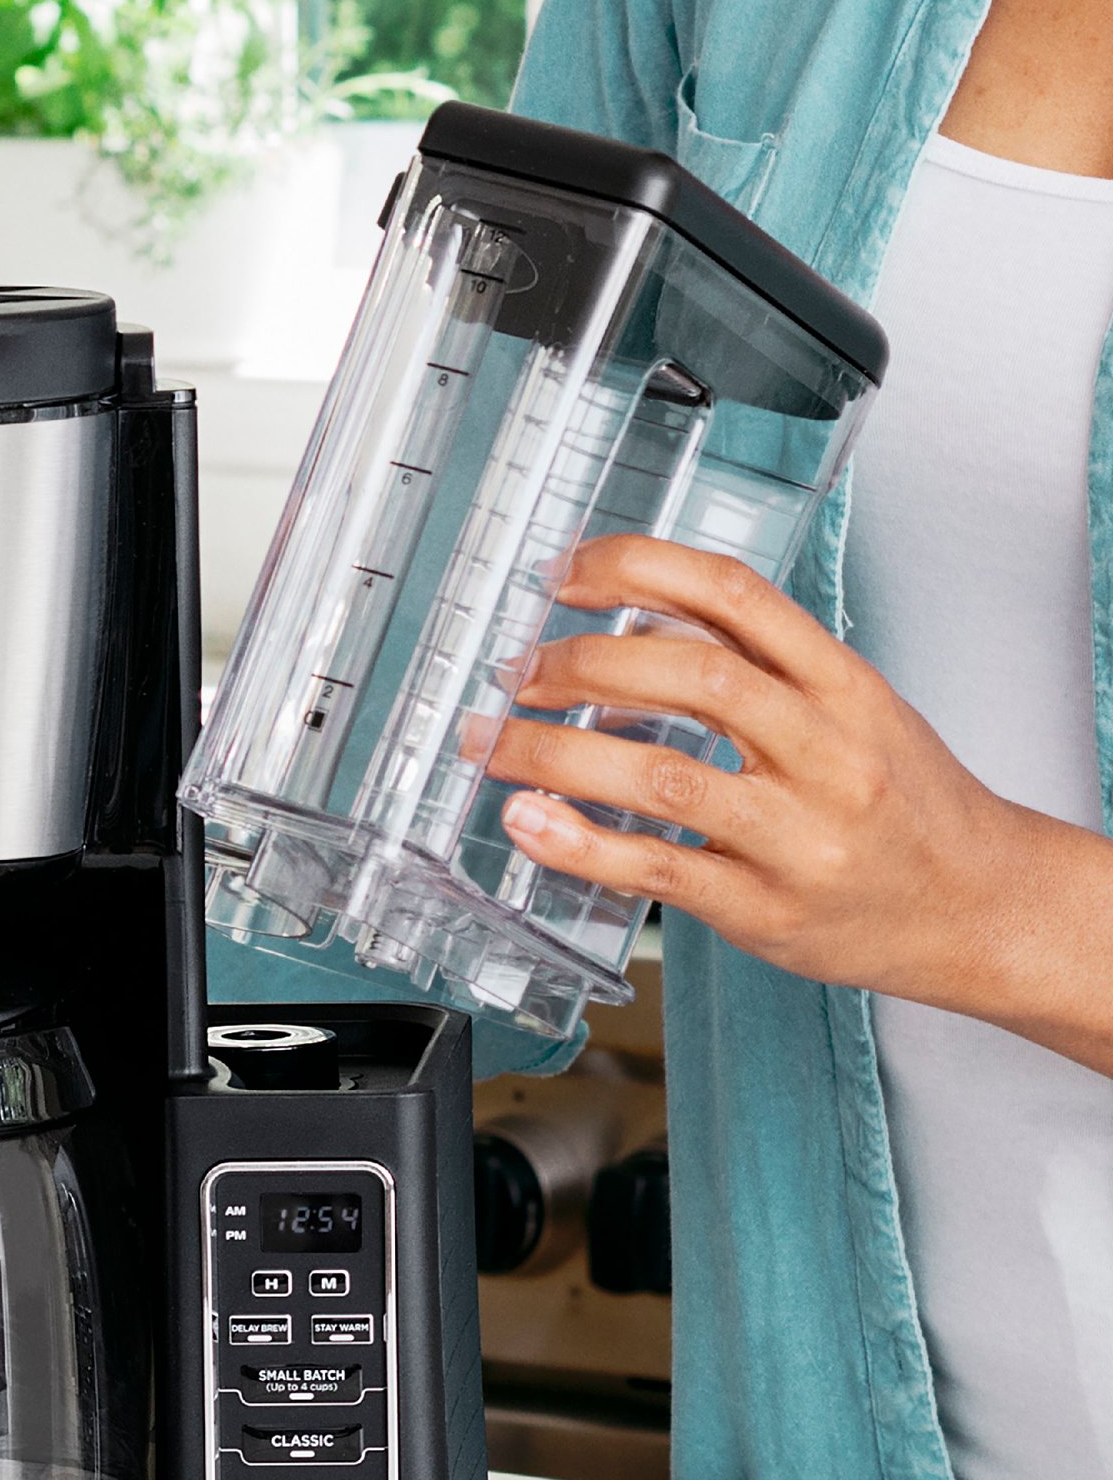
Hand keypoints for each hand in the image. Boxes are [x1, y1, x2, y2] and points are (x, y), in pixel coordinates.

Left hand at [487, 536, 1112, 1069]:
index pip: (733, 594)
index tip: (566, 571)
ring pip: (661, 773)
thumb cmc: (909, 808)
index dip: (635, 569)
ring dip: (558, 752)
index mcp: (844, 684)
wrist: (983, 909)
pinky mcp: (765, 907)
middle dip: (581, 664)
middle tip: (518, 672)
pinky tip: (529, 821)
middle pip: (688, 674)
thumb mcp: (854, 709)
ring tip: (496, 743)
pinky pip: (656, 868)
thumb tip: (634, 632)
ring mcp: (796, 833)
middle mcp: (825, 750)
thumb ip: (758, 668)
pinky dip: (579, 841)